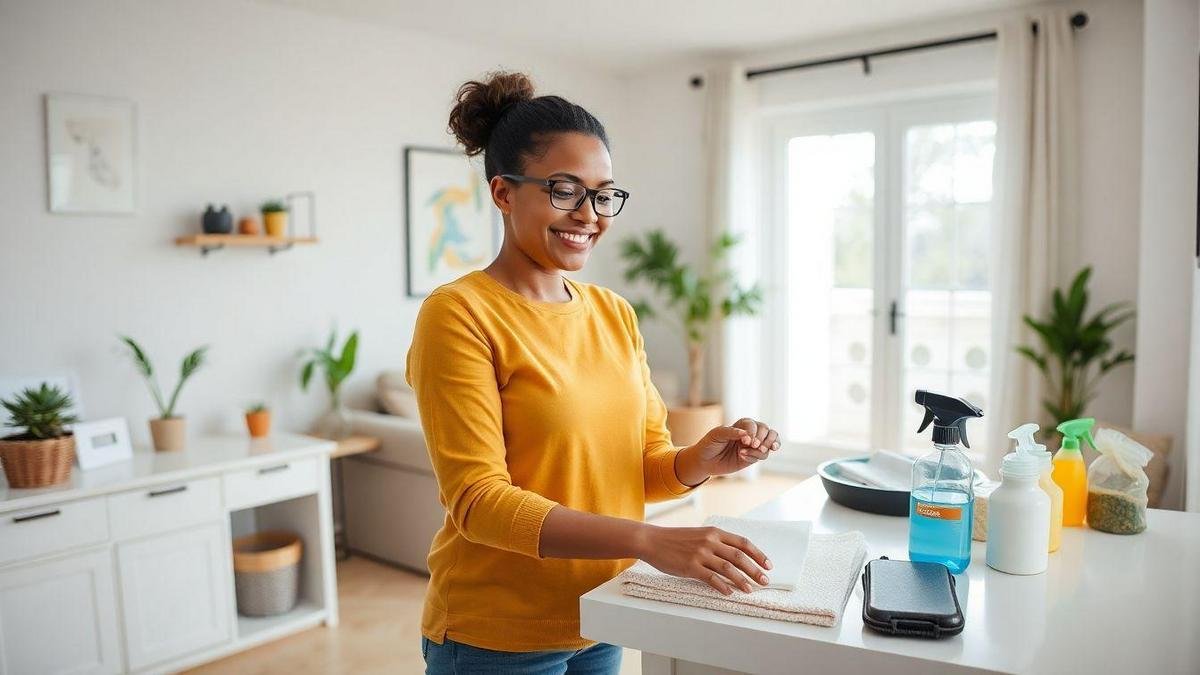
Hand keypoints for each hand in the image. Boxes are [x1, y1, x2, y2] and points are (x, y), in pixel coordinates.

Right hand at [637, 523, 772, 594]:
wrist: (652, 540)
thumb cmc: (675, 539)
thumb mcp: (699, 534)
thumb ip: (716, 542)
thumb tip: (735, 556)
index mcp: (714, 532)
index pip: (742, 543)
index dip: (758, 554)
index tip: (768, 565)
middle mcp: (709, 541)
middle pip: (739, 556)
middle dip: (755, 570)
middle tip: (764, 581)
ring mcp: (700, 554)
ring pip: (728, 568)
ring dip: (742, 580)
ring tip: (750, 590)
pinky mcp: (690, 567)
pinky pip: (711, 578)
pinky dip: (723, 586)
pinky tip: (729, 593)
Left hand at [690, 418, 779, 477]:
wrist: (705, 461)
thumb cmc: (710, 443)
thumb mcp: (716, 434)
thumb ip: (731, 432)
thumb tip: (746, 434)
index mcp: (742, 424)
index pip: (753, 424)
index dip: (753, 432)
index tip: (745, 441)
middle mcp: (750, 434)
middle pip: (766, 430)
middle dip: (764, 438)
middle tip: (755, 445)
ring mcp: (752, 446)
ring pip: (769, 442)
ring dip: (765, 446)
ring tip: (759, 450)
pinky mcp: (752, 457)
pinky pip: (762, 455)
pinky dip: (756, 456)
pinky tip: (743, 456)